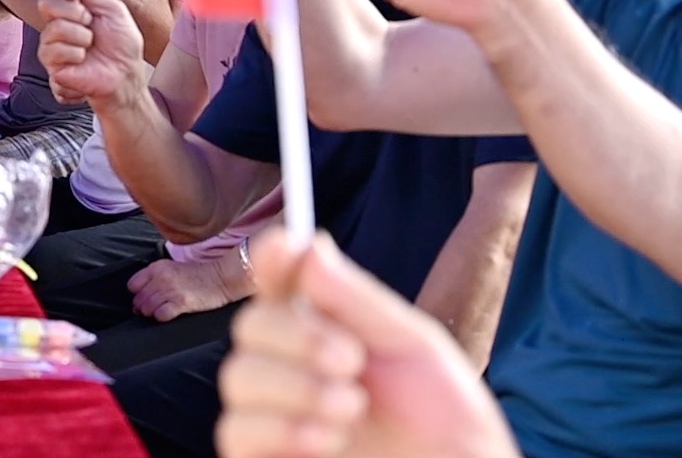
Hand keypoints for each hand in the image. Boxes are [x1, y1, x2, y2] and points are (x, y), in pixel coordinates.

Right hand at [35, 0, 147, 105]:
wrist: (125, 75)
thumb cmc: (123, 46)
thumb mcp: (112, 9)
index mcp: (72, 5)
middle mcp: (59, 21)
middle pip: (46, 1)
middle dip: (74, 11)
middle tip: (89, 22)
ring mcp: (53, 42)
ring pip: (54, 27)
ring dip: (81, 36)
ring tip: (90, 45)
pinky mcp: (51, 62)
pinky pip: (55, 49)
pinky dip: (76, 53)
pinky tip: (83, 59)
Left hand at [130, 254, 249, 321]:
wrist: (220, 278)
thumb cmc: (197, 276)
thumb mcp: (171, 268)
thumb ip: (154, 278)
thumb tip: (140, 296)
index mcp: (157, 267)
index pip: (132, 285)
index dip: (137, 294)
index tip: (144, 298)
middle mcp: (162, 277)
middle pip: (139, 299)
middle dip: (143, 307)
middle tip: (152, 309)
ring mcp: (171, 290)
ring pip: (147, 308)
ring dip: (152, 313)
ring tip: (161, 311)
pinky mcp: (182, 302)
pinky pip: (161, 314)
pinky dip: (162, 317)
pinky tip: (169, 314)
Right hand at [217, 232, 519, 457]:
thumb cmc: (446, 420)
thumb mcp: (415, 349)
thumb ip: (358, 300)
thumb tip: (309, 244)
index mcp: (325, 328)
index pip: (279, 283)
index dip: (272, 260)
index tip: (282, 248)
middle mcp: (292, 366)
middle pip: (250, 326)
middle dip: (296, 337)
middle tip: (351, 360)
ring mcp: (275, 413)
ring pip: (238, 377)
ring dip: (294, 387)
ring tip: (350, 408)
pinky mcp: (266, 455)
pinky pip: (235, 432)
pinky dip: (277, 429)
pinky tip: (326, 440)